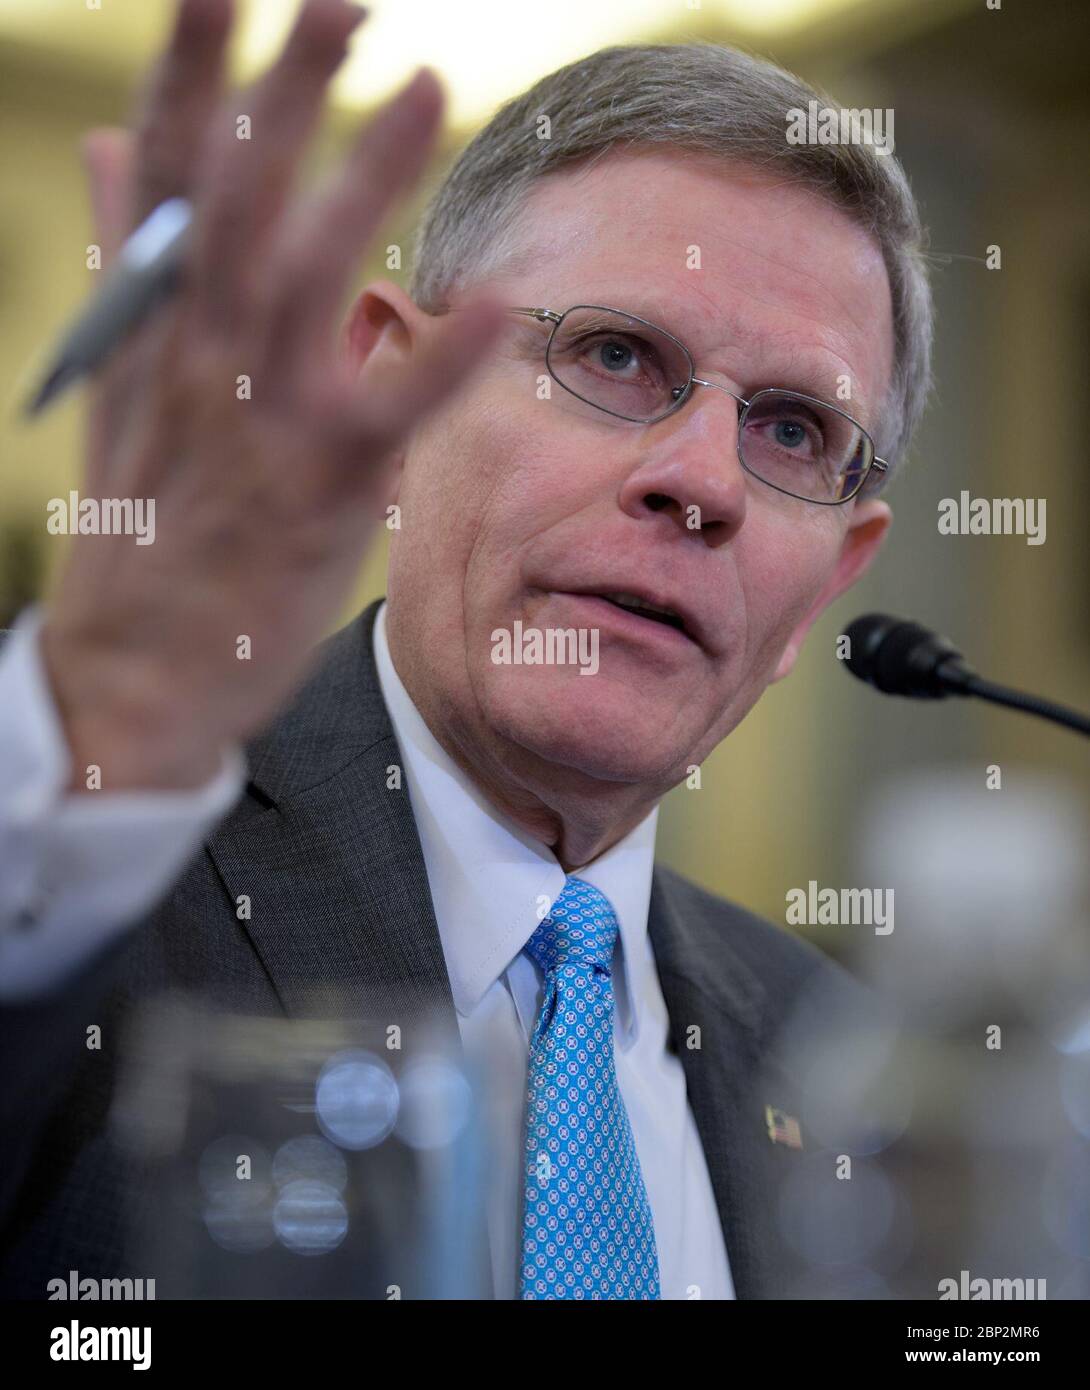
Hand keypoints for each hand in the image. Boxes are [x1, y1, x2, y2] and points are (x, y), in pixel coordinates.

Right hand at [39, 0, 504, 790]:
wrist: (134, 677)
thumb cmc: (145, 531)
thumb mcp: (120, 394)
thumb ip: (129, 266)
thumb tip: (111, 151)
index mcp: (154, 325)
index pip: (164, 172)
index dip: (190, 68)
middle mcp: (198, 357)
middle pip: (236, 199)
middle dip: (283, 87)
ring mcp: (256, 424)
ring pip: (301, 281)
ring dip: (361, 182)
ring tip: (425, 87)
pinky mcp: (316, 494)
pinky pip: (385, 415)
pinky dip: (434, 360)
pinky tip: (488, 304)